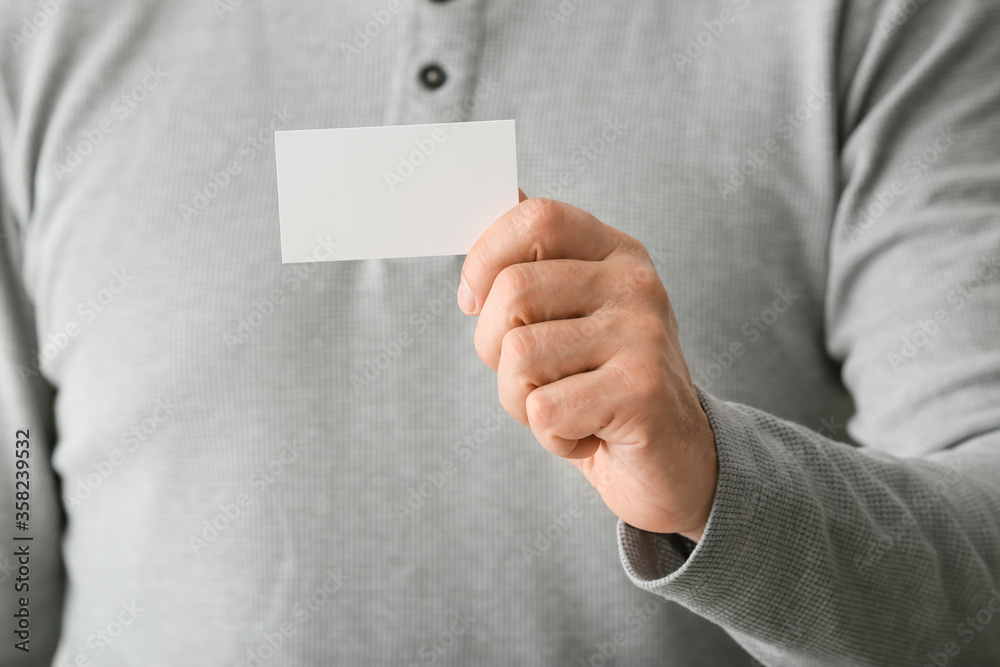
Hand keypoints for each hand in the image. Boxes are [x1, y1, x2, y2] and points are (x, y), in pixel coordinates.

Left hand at [458, 191, 718, 541]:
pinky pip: (543, 408)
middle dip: (494, 348)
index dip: (484, 256)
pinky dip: (550, 435)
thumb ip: (537, 261)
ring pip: (519, 354)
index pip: (537, 216)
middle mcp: (635, 284)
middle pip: (513, 290)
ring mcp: (643, 334)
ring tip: (567, 407)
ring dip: (522, 400)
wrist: (675, 461)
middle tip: (532, 377)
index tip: (473, 300)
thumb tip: (499, 191)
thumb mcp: (572, 316)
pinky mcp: (642, 390)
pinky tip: (587, 433)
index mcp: (616, 254)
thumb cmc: (605, 387)